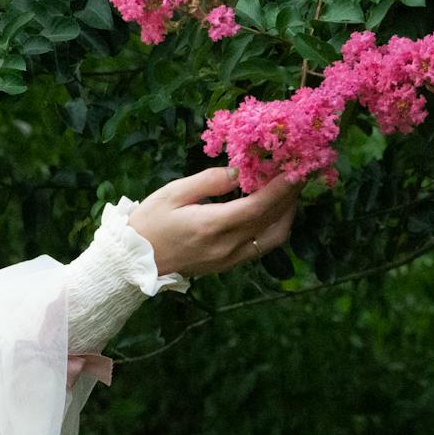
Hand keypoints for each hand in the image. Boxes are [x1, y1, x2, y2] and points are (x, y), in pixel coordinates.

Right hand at [125, 165, 301, 277]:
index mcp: (212, 225)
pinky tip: (272, 209)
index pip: (258, 206)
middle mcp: (227, 246)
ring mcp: (230, 259)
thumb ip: (209, 181)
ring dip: (287, 213)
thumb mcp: (173, 192)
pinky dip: (274, 226)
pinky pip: (262, 245)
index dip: (282, 188)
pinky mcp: (229, 265)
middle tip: (298, 172)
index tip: (296, 170)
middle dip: (290, 196)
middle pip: (271, 221)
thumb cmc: (150, 221)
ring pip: (273, 237)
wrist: (135, 261)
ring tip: (289, 190)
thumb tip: (238, 171)